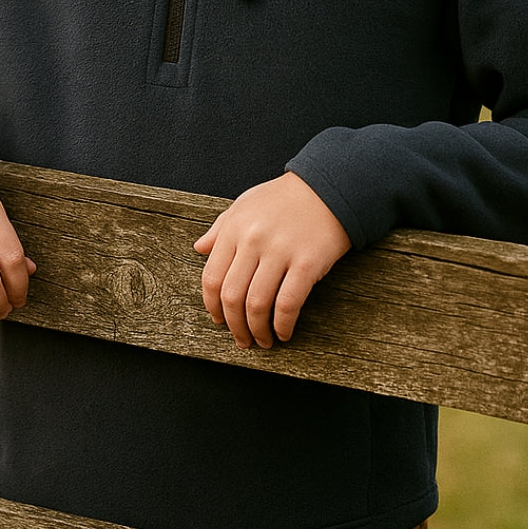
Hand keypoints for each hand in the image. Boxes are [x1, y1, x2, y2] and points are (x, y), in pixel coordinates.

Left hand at [193, 172, 350, 349]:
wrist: (328, 188)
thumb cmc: (284, 198)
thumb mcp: (245, 204)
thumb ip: (220, 228)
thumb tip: (199, 249)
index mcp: (234, 228)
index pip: (212, 278)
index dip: (212, 306)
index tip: (219, 320)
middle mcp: (253, 240)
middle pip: (232, 296)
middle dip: (234, 325)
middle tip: (241, 339)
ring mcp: (279, 252)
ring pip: (257, 305)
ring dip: (257, 331)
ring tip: (263, 340)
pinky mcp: (306, 263)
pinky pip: (288, 304)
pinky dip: (283, 325)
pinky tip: (284, 332)